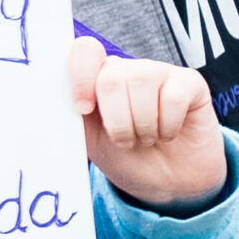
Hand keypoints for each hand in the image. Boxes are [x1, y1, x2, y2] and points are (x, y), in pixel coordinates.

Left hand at [68, 35, 226, 211]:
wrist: (169, 187)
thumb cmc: (128, 160)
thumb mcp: (91, 141)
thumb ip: (70, 116)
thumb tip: (47, 100)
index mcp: (99, 79)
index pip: (85, 51)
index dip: (80, 77)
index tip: (83, 110)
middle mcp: (130, 70)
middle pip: (112, 75)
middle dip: (116, 120)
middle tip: (126, 142)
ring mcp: (162, 74)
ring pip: (142, 79)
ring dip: (142, 124)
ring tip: (147, 139)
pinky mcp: (191, 84)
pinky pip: (173, 96)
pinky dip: (167, 125)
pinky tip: (170, 134)